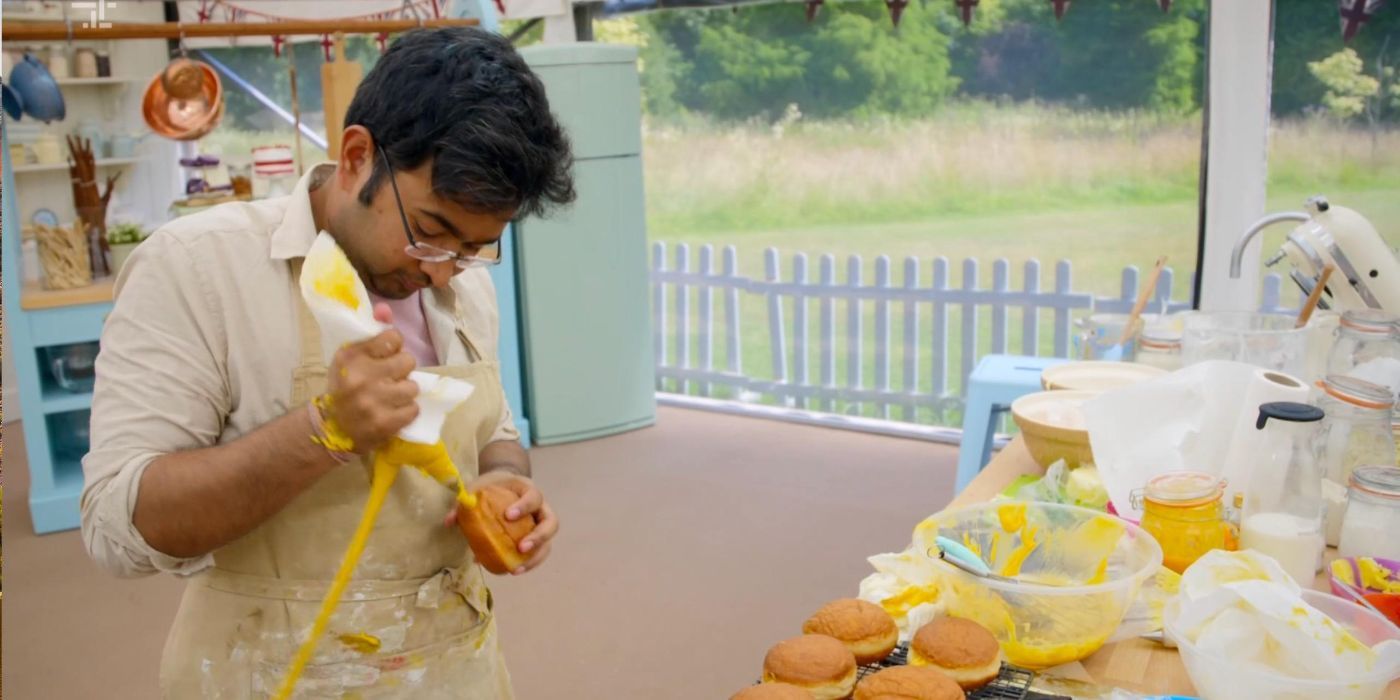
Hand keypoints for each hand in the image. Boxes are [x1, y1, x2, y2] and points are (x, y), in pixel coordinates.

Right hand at [323, 303, 418, 454]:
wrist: (332, 427)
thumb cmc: (345, 386)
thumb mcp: (351, 356)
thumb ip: (371, 331)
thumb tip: (385, 308)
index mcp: (351, 356)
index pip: (393, 338)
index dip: (395, 346)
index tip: (386, 355)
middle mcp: (361, 377)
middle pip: (408, 361)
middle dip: (402, 370)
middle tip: (389, 378)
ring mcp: (373, 402)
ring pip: (412, 387)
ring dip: (404, 392)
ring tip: (390, 396)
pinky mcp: (384, 423)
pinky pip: (413, 409)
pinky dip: (406, 411)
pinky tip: (392, 411)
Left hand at [447, 472, 558, 574]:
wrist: (502, 485)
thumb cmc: (491, 486)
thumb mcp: (477, 488)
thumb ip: (464, 503)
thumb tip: (449, 522)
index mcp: (527, 490)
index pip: (534, 496)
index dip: (524, 506)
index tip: (508, 516)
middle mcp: (541, 507)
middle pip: (551, 522)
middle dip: (538, 537)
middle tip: (521, 548)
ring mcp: (541, 524)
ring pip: (549, 542)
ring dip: (536, 557)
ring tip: (517, 569)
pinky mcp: (537, 538)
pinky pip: (539, 552)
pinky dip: (528, 564)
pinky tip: (512, 571)